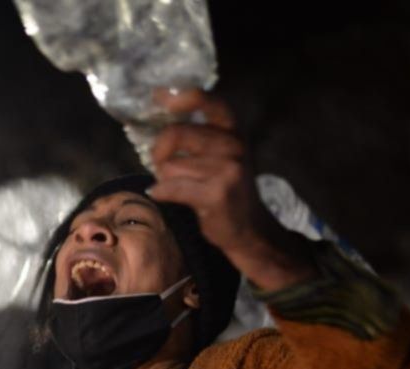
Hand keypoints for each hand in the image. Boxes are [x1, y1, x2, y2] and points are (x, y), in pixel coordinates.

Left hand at [147, 89, 309, 287]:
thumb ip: (197, 137)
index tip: (160, 98)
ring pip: (171, 166)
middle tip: (159, 166)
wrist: (250, 230)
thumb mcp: (220, 157)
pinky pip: (172, 187)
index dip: (182, 98)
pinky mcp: (217, 194)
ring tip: (176, 188)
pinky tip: (160, 195)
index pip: (209, 102)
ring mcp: (228, 169)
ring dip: (164, 178)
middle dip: (159, 151)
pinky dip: (160, 192)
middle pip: (176, 133)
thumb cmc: (225, 191)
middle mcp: (234, 145)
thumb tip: (159, 116)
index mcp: (233, 132)